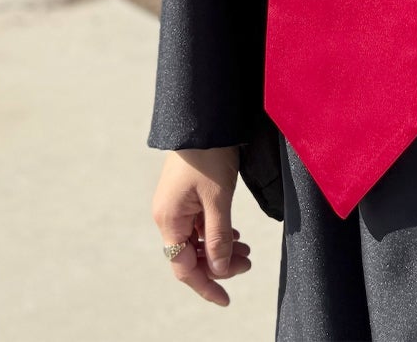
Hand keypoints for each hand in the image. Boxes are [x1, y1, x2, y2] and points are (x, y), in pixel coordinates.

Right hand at [152, 146, 253, 305]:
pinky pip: (199, 224)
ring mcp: (176, 205)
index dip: (206, 285)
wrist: (204, 118)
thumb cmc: (209, 155)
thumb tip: (218, 270)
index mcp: (169, 220)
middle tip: (248, 263)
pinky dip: (216, 232)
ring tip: (246, 251)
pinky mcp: (185, 195)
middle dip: (219, 264)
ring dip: (220, 248)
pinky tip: (235, 234)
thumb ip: (218, 237)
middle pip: (191, 256)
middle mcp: (168, 216)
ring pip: (197, 239)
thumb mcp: (218, 199)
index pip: (184, 267)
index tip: (226, 298)